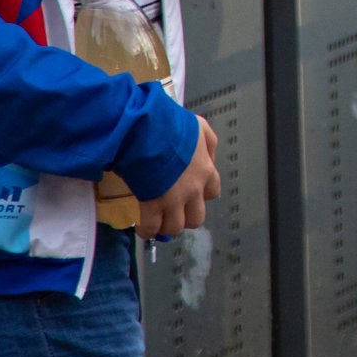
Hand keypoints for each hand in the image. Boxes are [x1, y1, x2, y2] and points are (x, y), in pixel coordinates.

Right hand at [134, 117, 218, 238]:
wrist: (146, 130)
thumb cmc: (170, 125)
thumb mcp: (198, 127)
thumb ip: (208, 143)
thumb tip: (209, 159)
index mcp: (205, 170)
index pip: (213, 192)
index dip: (202, 196)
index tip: (192, 194)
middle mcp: (193, 189)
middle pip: (197, 217)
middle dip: (186, 217)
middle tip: (175, 212)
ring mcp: (173, 200)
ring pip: (176, 227)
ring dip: (167, 227)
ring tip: (158, 222)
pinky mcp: (151, 206)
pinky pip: (151, 228)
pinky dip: (147, 231)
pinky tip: (143, 228)